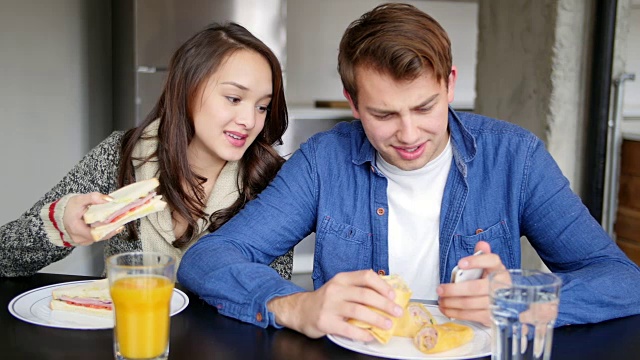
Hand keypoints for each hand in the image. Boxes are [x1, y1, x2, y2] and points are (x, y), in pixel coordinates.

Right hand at [63, 192, 119, 245]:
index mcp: (76, 228)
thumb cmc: (69, 207)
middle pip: (100, 236)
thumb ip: (94, 198)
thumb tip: (109, 200)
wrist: (61, 214)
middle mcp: (79, 238)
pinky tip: (109, 223)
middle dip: (111, 227)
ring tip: (116, 219)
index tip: (118, 222)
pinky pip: (97, 236)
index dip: (108, 229)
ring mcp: (82, 241)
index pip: (96, 233)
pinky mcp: (85, 240)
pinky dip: (104, 230)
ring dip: (108, 228)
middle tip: (120, 218)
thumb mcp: (80, 199)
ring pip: (100, 237)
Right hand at [267, 269, 402, 340]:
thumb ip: (358, 288)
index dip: (382, 286)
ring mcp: (330, 306)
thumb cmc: (325, 300)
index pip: (366, 276)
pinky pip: (348, 328)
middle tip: (397, 312)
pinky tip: (370, 336)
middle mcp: (336, 290)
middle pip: (365, 294)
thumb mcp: (340, 287)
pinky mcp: (326, 322)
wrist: (300, 310)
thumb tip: (386, 297)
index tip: (393, 295)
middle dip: (385, 304)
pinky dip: (362, 333)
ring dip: (377, 319)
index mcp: (342, 279)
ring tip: (387, 324)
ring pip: (359, 310)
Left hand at [437, 241, 505, 325]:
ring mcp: (498, 303)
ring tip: (441, 300)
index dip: (476, 261)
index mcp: (499, 270)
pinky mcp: (492, 316)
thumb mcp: (490, 268)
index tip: (461, 263)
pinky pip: (471, 315)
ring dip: (451, 302)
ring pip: (470, 303)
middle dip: (454, 289)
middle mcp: (501, 286)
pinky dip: (455, 313)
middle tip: (440, 289)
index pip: (491, 261)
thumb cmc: (493, 282)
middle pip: (475, 287)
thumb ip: (483, 255)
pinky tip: (446, 309)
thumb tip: (481, 243)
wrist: (510, 304)